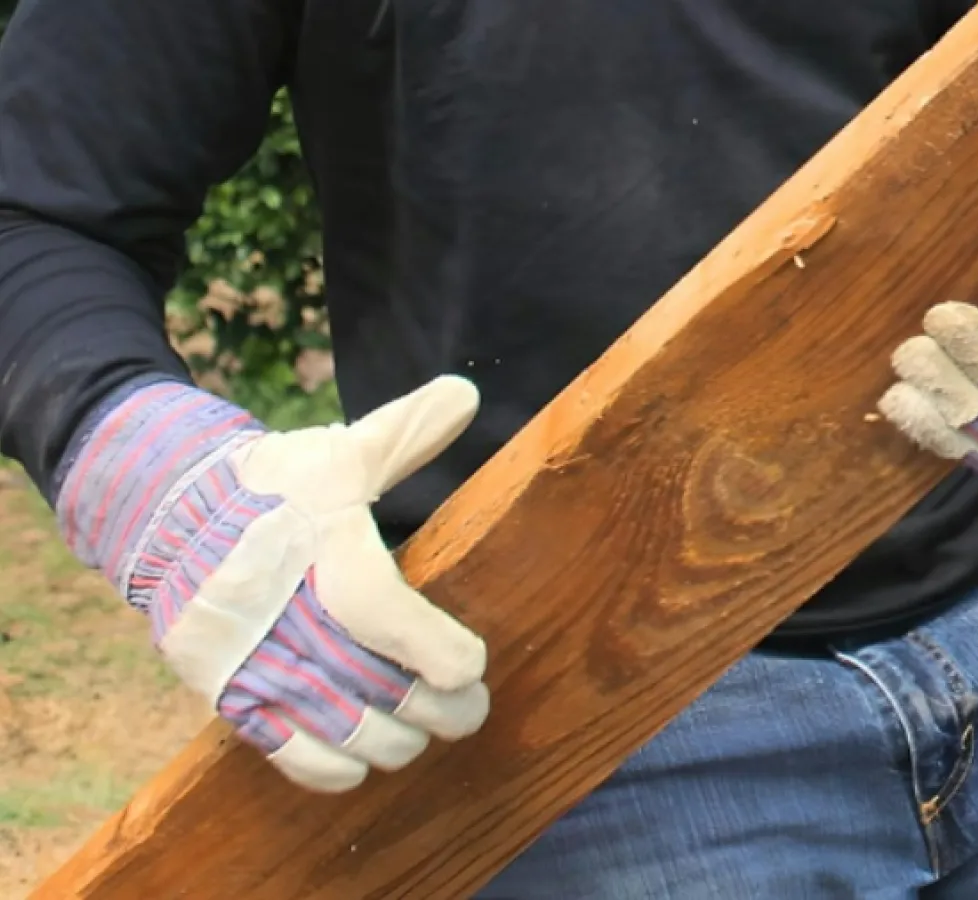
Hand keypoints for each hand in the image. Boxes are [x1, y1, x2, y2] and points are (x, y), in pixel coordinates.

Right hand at [54, 375, 488, 791]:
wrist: (163, 511)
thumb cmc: (273, 484)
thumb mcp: (339, 452)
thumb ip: (408, 431)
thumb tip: (466, 392)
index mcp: (322, 547)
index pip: (384, 613)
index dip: (439, 651)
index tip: (472, 663)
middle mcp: (286, 611)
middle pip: (379, 690)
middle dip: (440, 710)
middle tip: (470, 705)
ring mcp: (253, 659)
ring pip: (343, 732)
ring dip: (396, 742)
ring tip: (422, 728)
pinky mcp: (226, 692)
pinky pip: (287, 754)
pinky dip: (333, 768)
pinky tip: (362, 759)